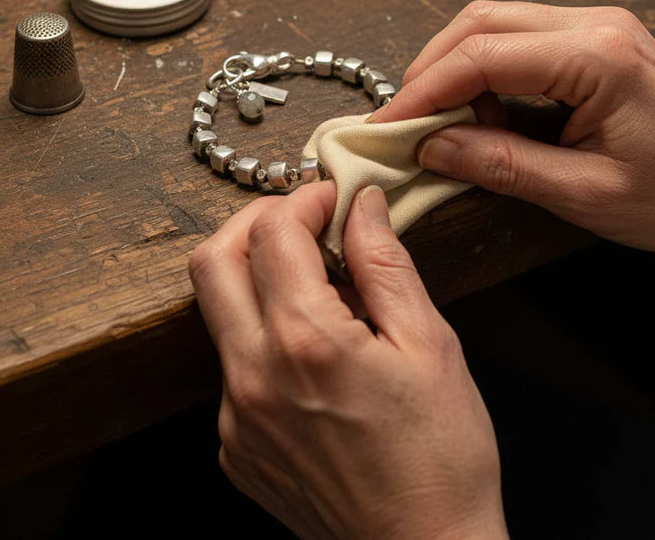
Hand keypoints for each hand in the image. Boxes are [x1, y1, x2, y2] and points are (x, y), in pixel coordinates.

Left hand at [189, 181, 507, 539]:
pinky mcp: (235, 446)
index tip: (333, 197)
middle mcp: (252, 378)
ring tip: (324, 294)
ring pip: (221, 313)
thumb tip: (363, 205)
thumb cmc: (440, 457)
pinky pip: (234, 365)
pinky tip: (316, 356)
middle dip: (254, 223)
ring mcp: (235, 417)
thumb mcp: (429, 345)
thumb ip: (385, 263)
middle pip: (213, 261)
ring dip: (261, 280)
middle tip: (302, 222)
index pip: (272, 233)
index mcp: (305, 343)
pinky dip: (266, 337)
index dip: (303, 199)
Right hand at [371, 0, 654, 260]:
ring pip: (494, 24)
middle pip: (481, 22)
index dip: (423, 90)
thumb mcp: (584, 194)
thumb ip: (502, 165)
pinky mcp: (594, 41)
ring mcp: (596, 26)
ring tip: (442, 125)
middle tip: (402, 122)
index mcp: (598, 56)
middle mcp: (596, 24)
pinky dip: (483, 72)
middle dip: (430, 70)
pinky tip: (482, 114)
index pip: (482, 55)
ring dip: (454, 70)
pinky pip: (518, 40)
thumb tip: (430, 148)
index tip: (388, 126)